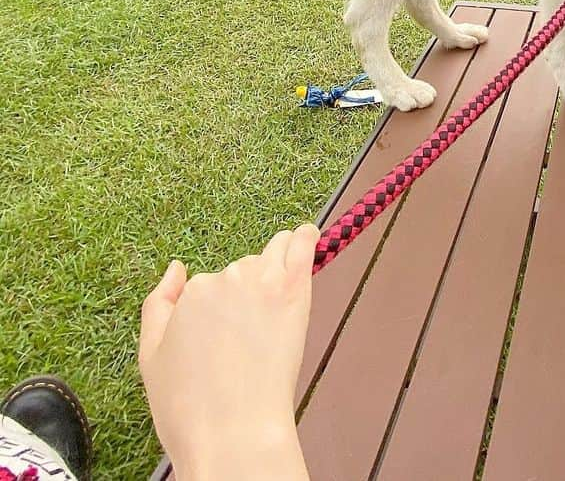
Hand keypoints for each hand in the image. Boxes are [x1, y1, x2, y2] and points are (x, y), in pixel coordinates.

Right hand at [139, 225, 318, 480]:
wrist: (232, 434)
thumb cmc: (190, 407)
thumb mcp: (151, 357)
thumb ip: (158, 304)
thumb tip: (176, 267)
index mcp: (191, 292)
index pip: (207, 287)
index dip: (216, 314)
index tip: (221, 341)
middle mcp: (226, 278)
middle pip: (239, 271)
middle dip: (242, 294)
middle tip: (245, 339)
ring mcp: (263, 281)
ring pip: (269, 258)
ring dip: (272, 273)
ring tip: (271, 312)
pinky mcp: (293, 291)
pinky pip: (301, 245)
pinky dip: (305, 238)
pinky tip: (308, 236)